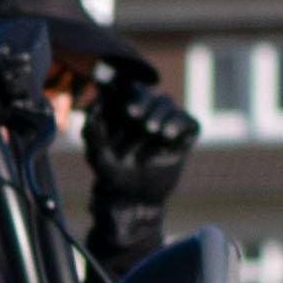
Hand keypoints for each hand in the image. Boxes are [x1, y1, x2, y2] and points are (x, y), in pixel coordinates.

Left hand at [82, 81, 198, 199]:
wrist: (136, 198)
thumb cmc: (112, 174)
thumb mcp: (98, 156)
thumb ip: (93, 133)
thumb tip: (94, 106)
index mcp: (121, 110)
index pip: (120, 87)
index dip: (116, 83)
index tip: (108, 87)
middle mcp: (145, 111)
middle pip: (146, 92)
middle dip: (140, 98)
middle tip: (131, 113)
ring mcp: (166, 121)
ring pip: (166, 102)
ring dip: (158, 112)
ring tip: (151, 130)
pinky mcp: (184, 135)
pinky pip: (188, 121)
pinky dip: (178, 123)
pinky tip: (167, 136)